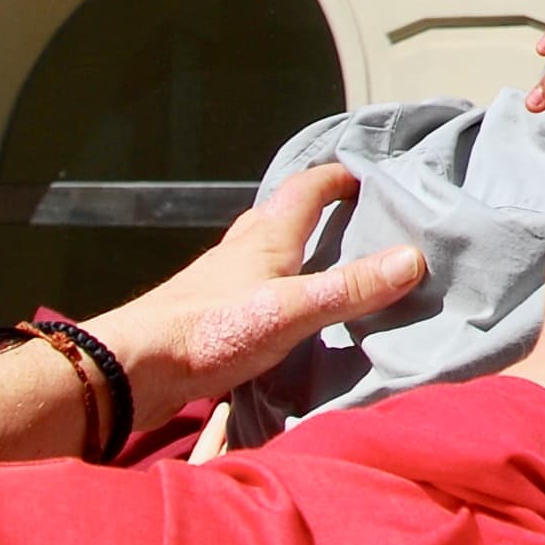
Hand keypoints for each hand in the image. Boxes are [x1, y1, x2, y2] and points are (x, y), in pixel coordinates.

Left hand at [86, 162, 427, 429]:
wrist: (132, 370)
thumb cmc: (208, 332)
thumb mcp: (290, 310)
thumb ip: (348, 288)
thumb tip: (412, 258)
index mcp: (266, 238)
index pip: (305, 189)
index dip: (336, 177)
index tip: (365, 174)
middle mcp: (240, 252)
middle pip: (280, 216)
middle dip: (314, 209)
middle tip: (349, 215)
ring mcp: (220, 285)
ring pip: (262, 253)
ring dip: (291, 250)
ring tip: (321, 264)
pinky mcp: (207, 318)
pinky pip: (248, 291)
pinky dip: (272, 290)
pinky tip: (280, 317)